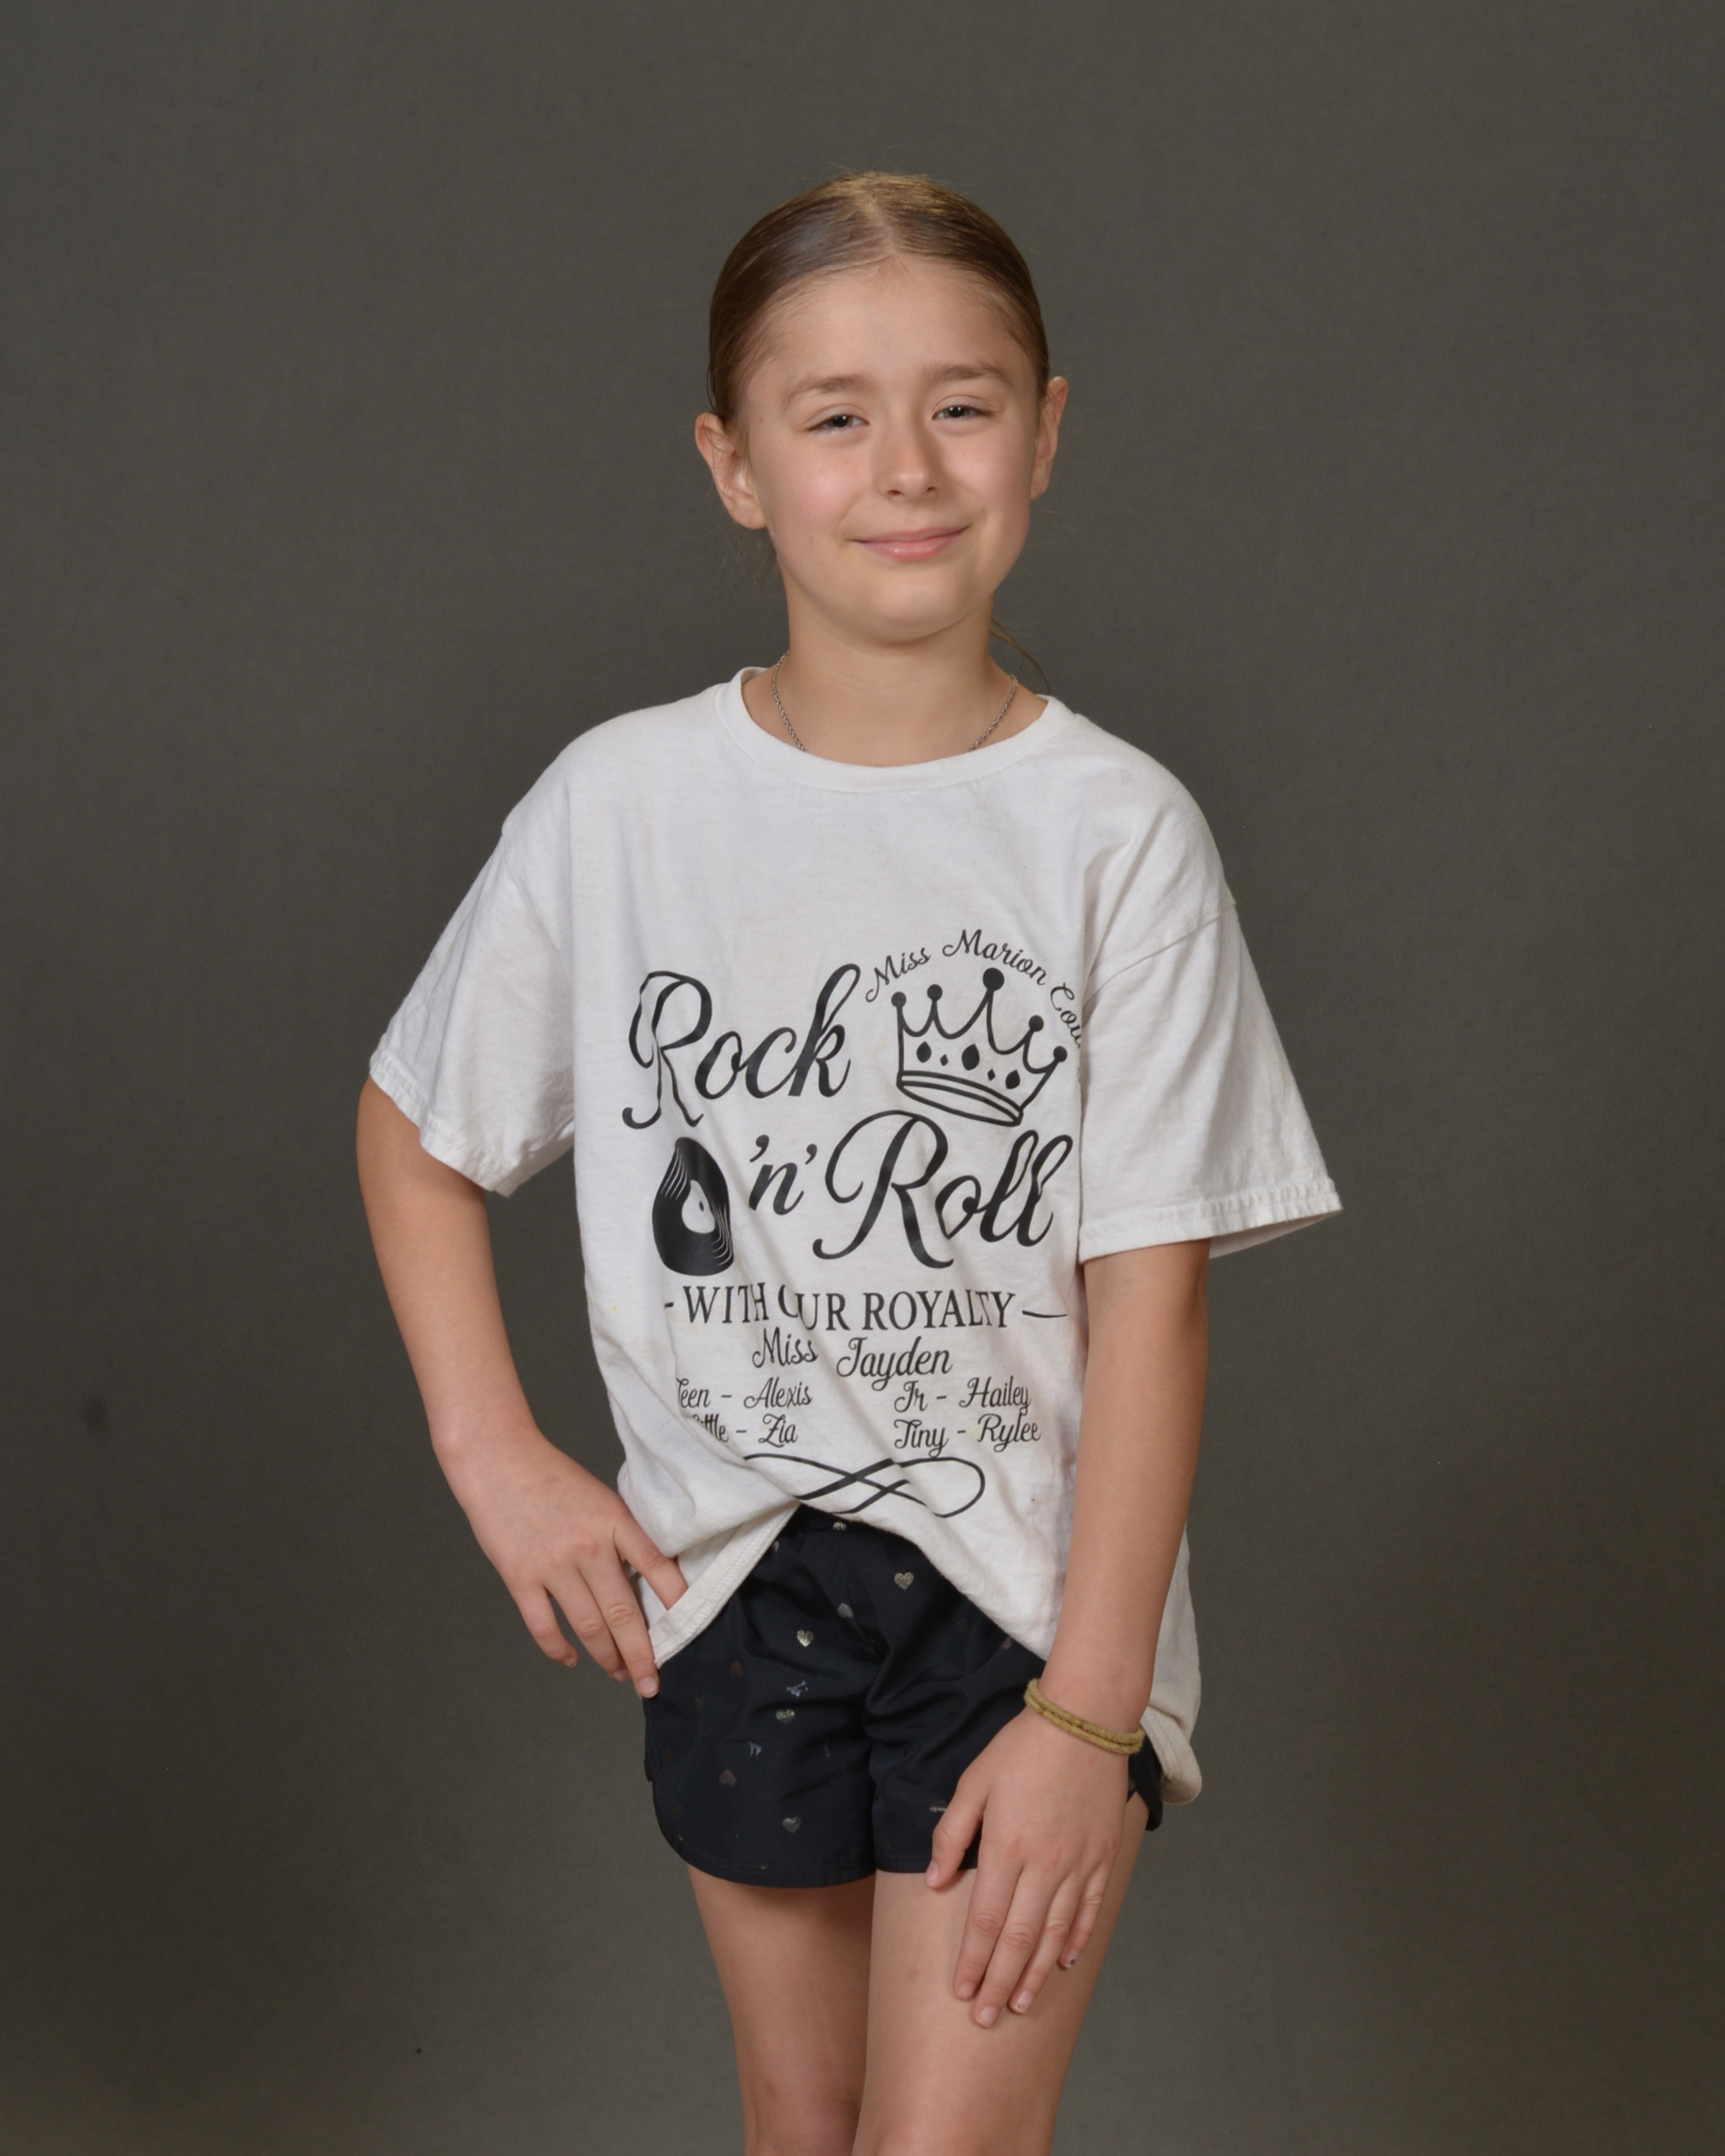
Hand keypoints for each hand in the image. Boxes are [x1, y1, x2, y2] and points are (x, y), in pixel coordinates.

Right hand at [443, 1427, 687, 1694]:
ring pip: (588, 1626)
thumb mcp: (601, 1498)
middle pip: (623, 1612)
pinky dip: (559, 1649)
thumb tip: (647, 1581)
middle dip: (641, 1655)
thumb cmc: (552, 1477)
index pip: (657, 1568)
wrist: (498, 1460)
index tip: (690, 1631)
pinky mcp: (520, 1576)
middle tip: (653, 1682)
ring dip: (606, 1657)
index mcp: (614, 1520)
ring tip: (619, 1674)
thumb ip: (622, 1535)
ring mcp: (552, 1564)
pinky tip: (572, 1659)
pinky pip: (544, 1625)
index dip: (677, 1604)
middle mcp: (588, 1545)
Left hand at [925, 1706, 1129, 2025]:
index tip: (961, 1992)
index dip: (972, 1962)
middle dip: (999, 1983)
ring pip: (1054, 1934)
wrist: (1085, 1721)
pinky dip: (1076, 1942)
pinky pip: (1089, 1911)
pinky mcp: (1103, 1858)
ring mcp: (1079, 1865)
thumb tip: (934, 1883)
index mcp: (1007, 1849)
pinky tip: (1062, 1963)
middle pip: (1018, 1939)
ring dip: (1035, 1974)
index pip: (984, 1922)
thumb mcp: (973, 1781)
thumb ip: (951, 1835)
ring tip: (1019, 2004)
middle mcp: (1045, 1866)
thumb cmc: (1022, 1748)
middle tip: (986, 2017)